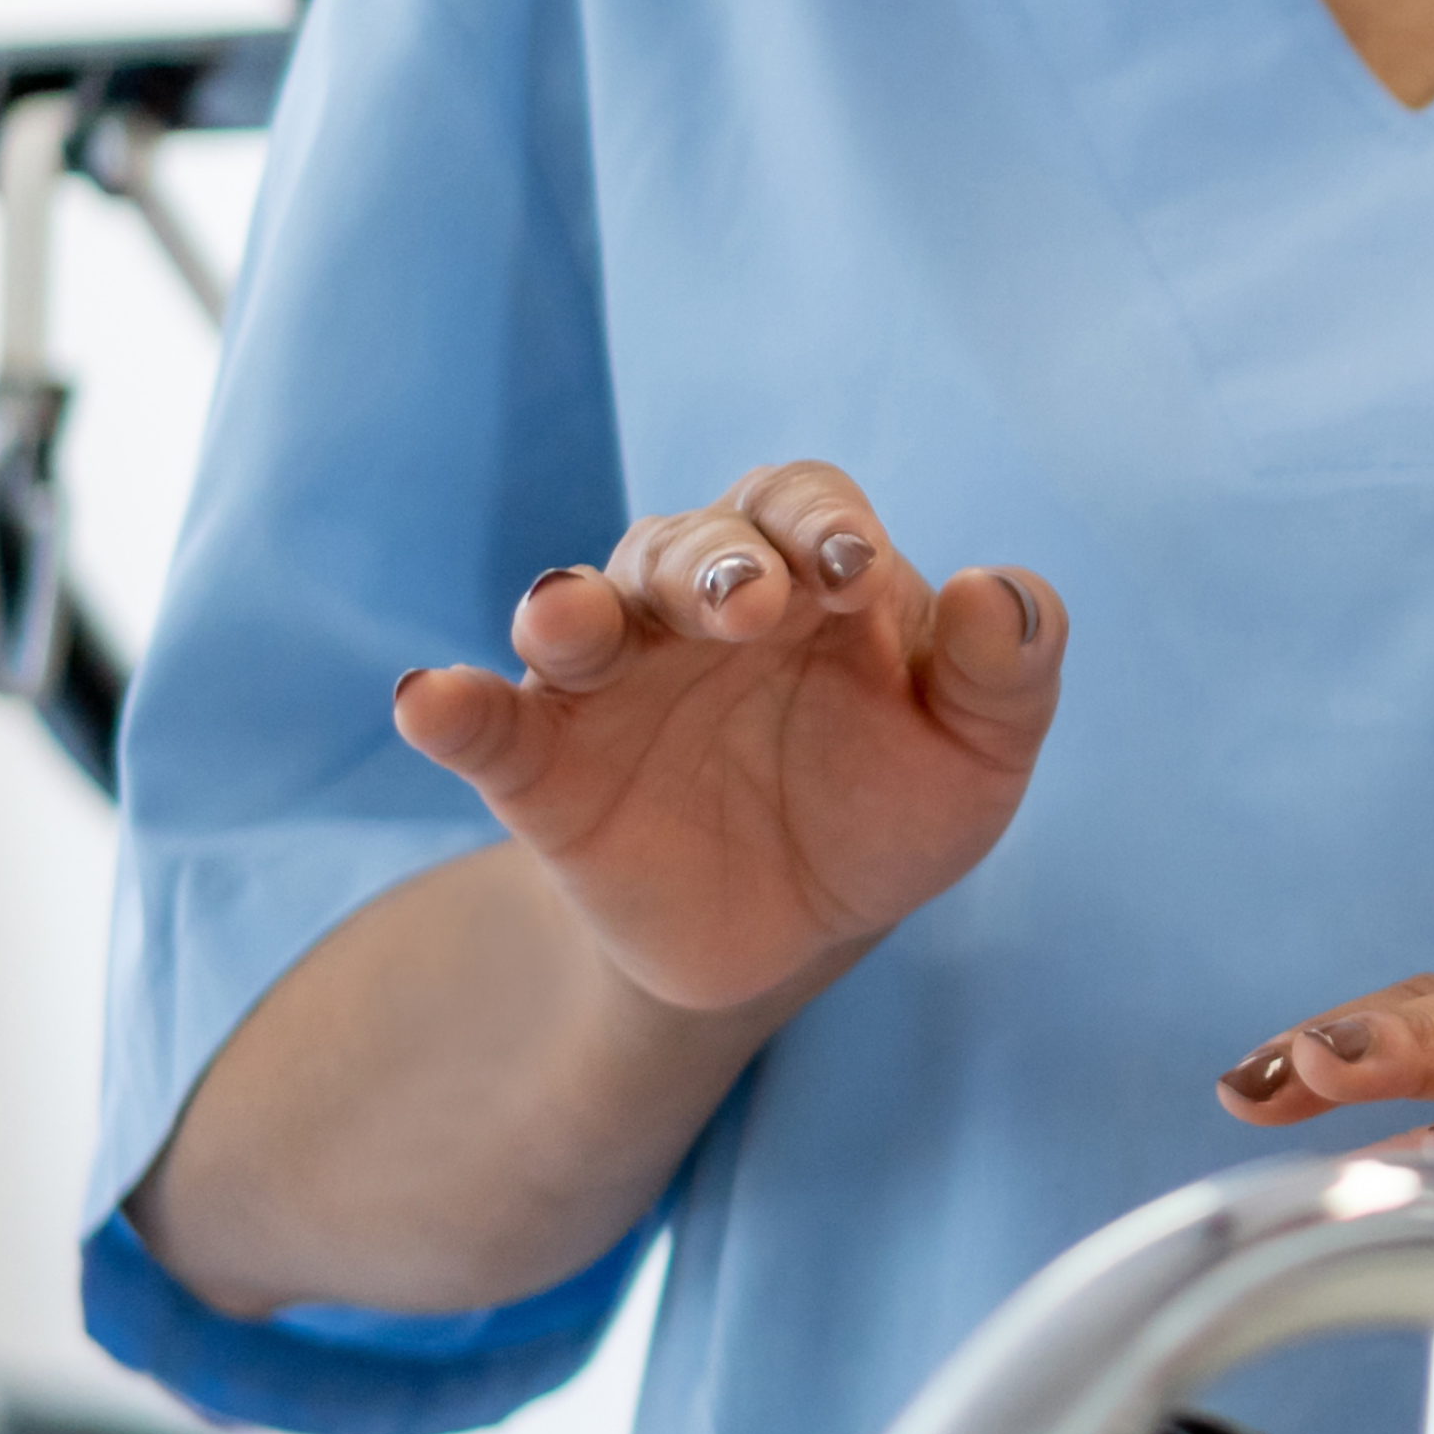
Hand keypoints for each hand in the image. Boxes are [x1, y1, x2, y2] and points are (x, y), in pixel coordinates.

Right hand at [389, 459, 1064, 1017]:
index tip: (849, 571)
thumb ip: (1005, 670)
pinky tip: (429, 699)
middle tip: (749, 607)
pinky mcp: (541, 765)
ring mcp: (611, 680)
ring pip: (580, 610)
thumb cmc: (892, 803)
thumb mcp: (974, 751)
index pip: (803, 506)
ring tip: (567, 619)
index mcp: (809, 575)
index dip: (820, 525)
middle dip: (715, 566)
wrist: (798, 927)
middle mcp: (697, 604)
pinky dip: (453, 706)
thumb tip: (997, 591)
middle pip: (690, 547)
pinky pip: (486, 724)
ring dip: (573, 606)